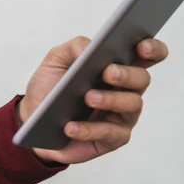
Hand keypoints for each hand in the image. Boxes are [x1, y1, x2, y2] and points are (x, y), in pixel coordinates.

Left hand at [18, 36, 168, 164]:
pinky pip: (109, 133)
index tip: (142, 45)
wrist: (31, 119)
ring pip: (132, 104)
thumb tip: (90, 46)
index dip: (152, 48)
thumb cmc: (49, 87)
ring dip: (110, 99)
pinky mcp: (113, 138)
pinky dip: (89, 129)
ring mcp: (123, 114)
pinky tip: (71, 126)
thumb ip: (73, 47)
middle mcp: (126, 89)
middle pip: (142, 78)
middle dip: (127, 74)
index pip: (147, 55)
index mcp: (117, 66)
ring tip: (88, 97)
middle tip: (108, 72)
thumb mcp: (55, 61)